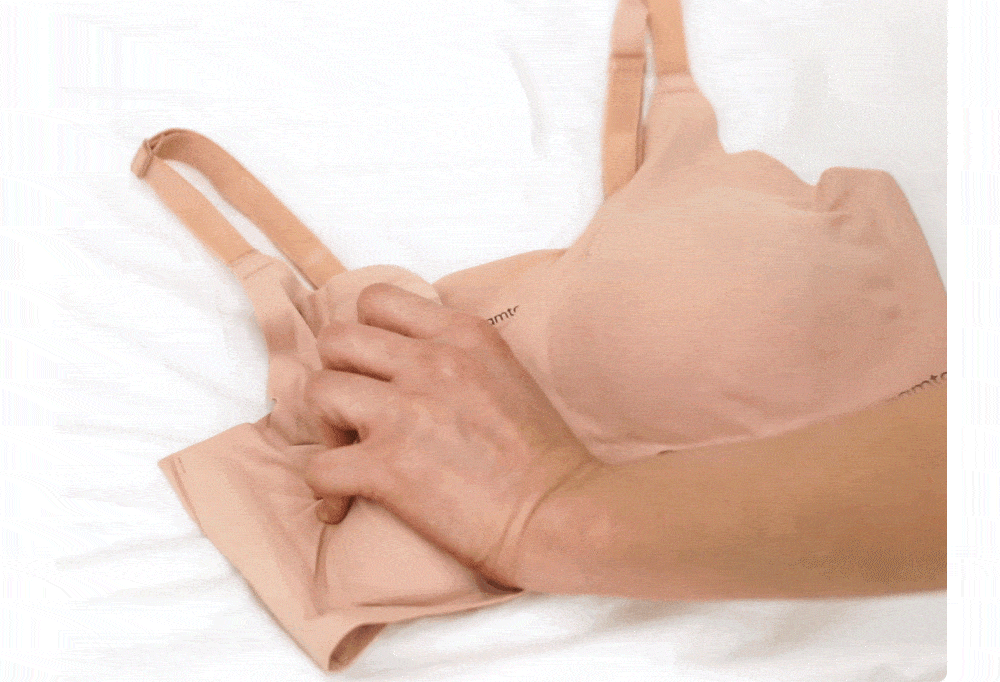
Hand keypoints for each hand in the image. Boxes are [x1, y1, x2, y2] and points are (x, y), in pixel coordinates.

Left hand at [304, 283, 602, 586]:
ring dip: (326, 427)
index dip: (365, 335)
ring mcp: (405, 412)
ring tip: (348, 455)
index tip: (374, 368)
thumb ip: (457, 356)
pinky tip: (343, 504)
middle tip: (356, 413)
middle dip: (338, 375)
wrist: (559, 512)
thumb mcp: (505, 373)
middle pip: (336, 338)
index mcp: (461, 335)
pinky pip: (318, 467)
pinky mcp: (388, 466)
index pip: (377, 300)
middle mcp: (429, 362)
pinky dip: (325, 489)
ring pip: (318, 392)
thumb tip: (410, 364)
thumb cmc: (542, 455)